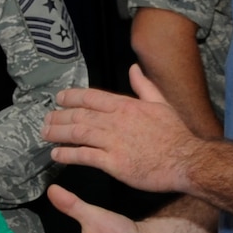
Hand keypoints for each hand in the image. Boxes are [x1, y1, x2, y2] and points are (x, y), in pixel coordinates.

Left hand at [45, 64, 203, 193]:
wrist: (187, 160)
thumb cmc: (176, 135)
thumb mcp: (161, 103)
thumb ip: (144, 86)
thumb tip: (134, 68)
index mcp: (126, 105)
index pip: (91, 96)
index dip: (71, 97)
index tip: (59, 99)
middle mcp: (116, 121)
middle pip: (79, 115)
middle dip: (59, 117)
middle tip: (46, 120)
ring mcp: (114, 142)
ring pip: (78, 133)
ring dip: (58, 133)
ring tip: (46, 135)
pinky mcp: (114, 163)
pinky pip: (84, 156)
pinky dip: (68, 154)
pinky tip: (58, 154)